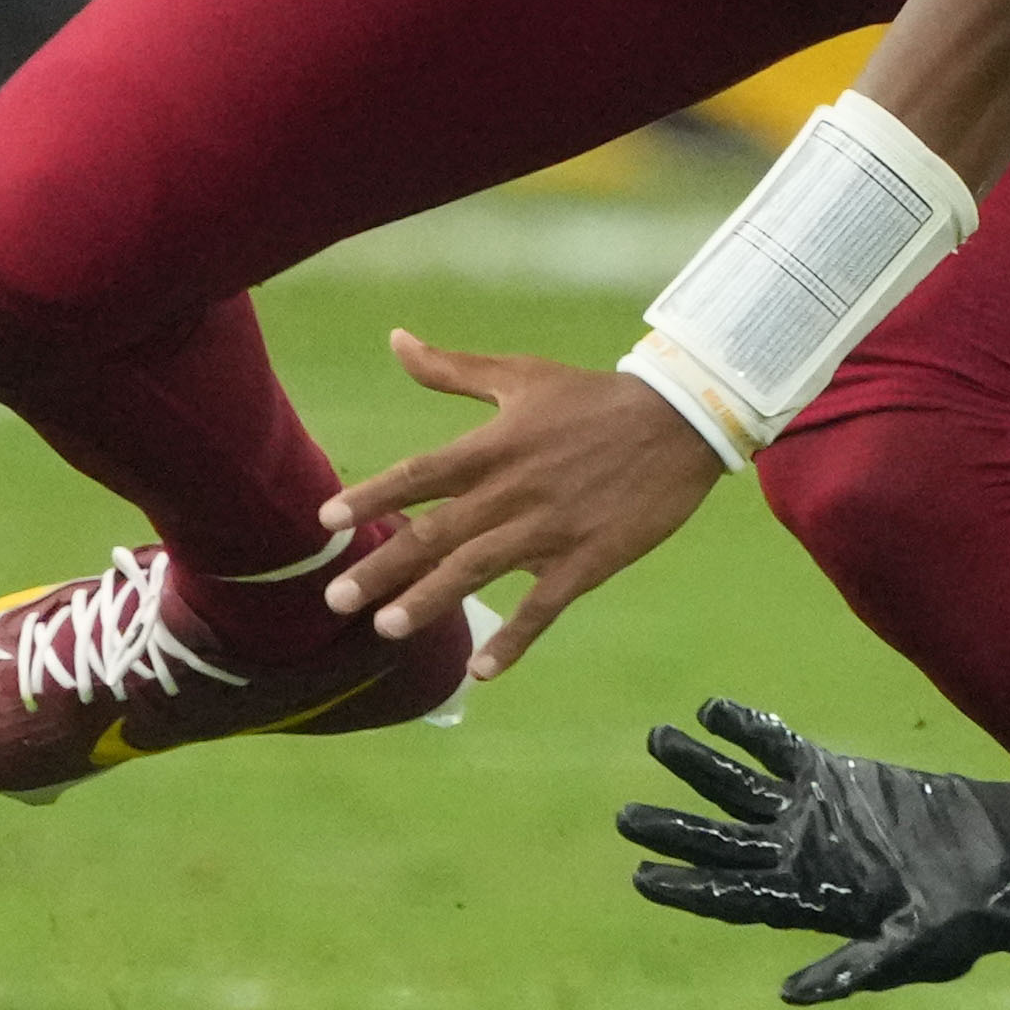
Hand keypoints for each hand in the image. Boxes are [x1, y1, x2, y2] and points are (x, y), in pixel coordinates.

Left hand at [320, 330, 721, 675]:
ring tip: (388, 628)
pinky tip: (482, 670)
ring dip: (430, 601)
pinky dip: (513, 640)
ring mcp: (550, 529)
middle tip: (336, 600)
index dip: (372, 498)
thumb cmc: (595, 397)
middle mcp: (513, 491)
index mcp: (494, 446)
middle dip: (383, 568)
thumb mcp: (522, 374)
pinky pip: (543, 607)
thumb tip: (394, 339)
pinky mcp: (588, 560)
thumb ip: (452, 369)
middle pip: (435, 534)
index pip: (419, 475)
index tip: (328, 521)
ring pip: (477, 571)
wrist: (681, 420)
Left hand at [618, 699, 1009, 1005]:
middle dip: (672, 829)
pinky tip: (710, 710)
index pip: (731, 897)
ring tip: (656, 739)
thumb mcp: (913, 952)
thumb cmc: (965, 923)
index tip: (643, 878)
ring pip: (738, 788)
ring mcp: (813, 812)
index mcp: (805, 901)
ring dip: (698, 766)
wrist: (1009, 866)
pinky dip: (748, 730)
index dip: (687, 889)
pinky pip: (780, 750)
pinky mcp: (839, 775)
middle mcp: (796, 855)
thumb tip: (790, 996)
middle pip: (719, 840)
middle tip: (627, 818)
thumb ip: (854, 970)